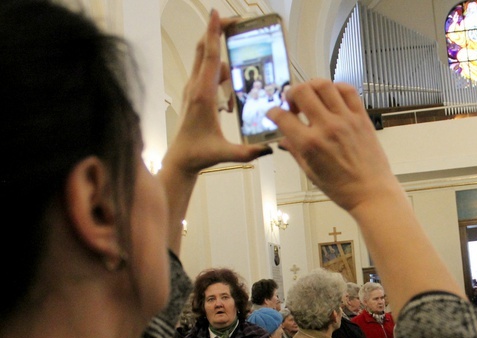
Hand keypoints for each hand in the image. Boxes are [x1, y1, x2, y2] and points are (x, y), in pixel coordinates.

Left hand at [164, 10, 271, 175]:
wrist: (180, 158)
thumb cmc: (199, 154)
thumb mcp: (225, 153)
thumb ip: (247, 152)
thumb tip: (269, 149)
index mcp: (203, 95)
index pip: (210, 57)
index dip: (214, 33)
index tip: (217, 14)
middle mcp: (196, 86)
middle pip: (204, 48)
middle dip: (217, 31)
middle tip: (236, 22)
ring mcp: (193, 87)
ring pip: (206, 59)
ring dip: (223, 58)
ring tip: (238, 79)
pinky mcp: (194, 92)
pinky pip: (208, 72)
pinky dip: (221, 74)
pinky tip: (230, 98)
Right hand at [266, 79, 399, 213]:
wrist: (372, 192)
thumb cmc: (341, 188)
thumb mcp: (311, 173)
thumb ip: (295, 152)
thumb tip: (284, 139)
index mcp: (310, 144)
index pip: (283, 117)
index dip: (273, 112)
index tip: (273, 113)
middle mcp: (326, 127)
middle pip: (301, 92)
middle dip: (291, 93)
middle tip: (293, 103)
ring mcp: (345, 119)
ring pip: (323, 85)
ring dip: (311, 86)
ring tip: (311, 97)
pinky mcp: (361, 117)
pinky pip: (348, 90)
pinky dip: (336, 87)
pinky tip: (332, 97)